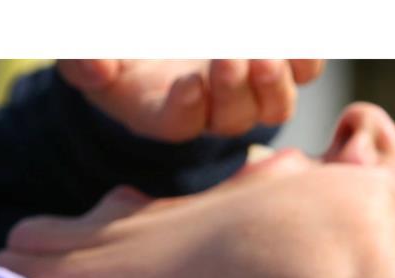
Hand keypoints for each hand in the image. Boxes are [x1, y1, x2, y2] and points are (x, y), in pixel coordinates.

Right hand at [56, 59, 324, 141]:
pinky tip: (301, 38)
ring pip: (273, 104)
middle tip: (230, 58)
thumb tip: (93, 67)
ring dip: (273, 81)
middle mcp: (215, 113)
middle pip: (232, 116)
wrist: (166, 54)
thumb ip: (88, 66)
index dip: (184, 107)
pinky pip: (303, 73)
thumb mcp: (97, 62)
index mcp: (169, 114)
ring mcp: (252, 94)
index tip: (187, 83)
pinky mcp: (279, 70)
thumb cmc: (126, 60)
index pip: (179, 122)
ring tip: (269, 55)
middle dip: (232, 89)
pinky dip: (306, 58)